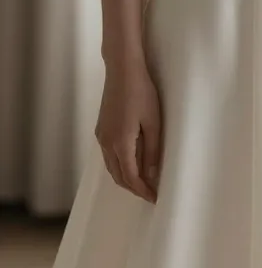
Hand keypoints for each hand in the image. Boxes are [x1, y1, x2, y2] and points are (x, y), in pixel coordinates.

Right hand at [94, 63, 161, 202]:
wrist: (122, 70)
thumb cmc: (141, 92)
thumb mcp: (153, 122)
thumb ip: (152, 150)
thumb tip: (151, 175)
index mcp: (120, 143)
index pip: (131, 177)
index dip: (142, 190)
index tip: (154, 198)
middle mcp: (106, 143)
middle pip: (118, 176)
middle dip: (133, 188)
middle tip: (150, 193)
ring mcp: (101, 135)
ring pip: (111, 167)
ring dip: (125, 178)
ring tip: (143, 182)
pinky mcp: (100, 128)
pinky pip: (108, 156)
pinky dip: (119, 166)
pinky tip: (130, 163)